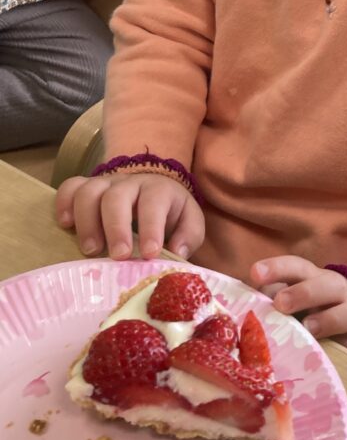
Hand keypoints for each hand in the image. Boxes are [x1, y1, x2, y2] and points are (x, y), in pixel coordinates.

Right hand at [55, 173, 204, 260]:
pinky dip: (64, 204)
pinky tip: (66, 226)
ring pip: (89, 192)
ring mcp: (106, 183)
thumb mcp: (189, 222)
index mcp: (159, 189)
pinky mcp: (87, 187)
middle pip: (116, 197)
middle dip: (116, 227)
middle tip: (118, 256)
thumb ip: (189, 236)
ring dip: (87, 221)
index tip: (149, 254)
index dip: (151, 228)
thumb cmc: (170, 213)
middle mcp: (130, 183)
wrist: (153, 190)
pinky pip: (70, 187)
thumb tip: (177, 252)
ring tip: (90, 250)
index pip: (154, 203)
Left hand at [251, 256, 346, 362]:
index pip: (298, 267)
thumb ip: (267, 308)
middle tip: (280, 304)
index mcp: (315, 281)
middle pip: (327, 284)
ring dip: (332, 317)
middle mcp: (339, 293)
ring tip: (310, 330)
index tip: (254, 274)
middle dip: (304, 292)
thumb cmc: (308, 318)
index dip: (277, 267)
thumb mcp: (289, 309)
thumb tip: (233, 313)